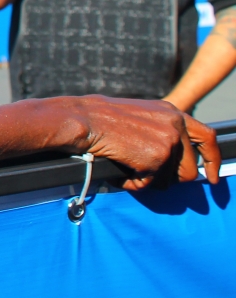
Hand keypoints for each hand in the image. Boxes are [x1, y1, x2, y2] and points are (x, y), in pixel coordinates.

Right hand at [65, 96, 220, 190]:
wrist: (84, 120)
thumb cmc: (101, 118)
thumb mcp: (140, 116)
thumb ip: (161, 129)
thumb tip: (172, 157)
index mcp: (172, 112)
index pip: (208, 137)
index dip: (212, 159)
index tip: (211, 176)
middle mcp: (176, 125)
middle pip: (190, 168)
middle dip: (170, 180)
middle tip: (148, 179)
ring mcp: (169, 142)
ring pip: (172, 180)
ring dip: (149, 181)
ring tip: (127, 171)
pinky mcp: (157, 158)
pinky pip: (150, 184)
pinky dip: (133, 184)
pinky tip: (119, 172)